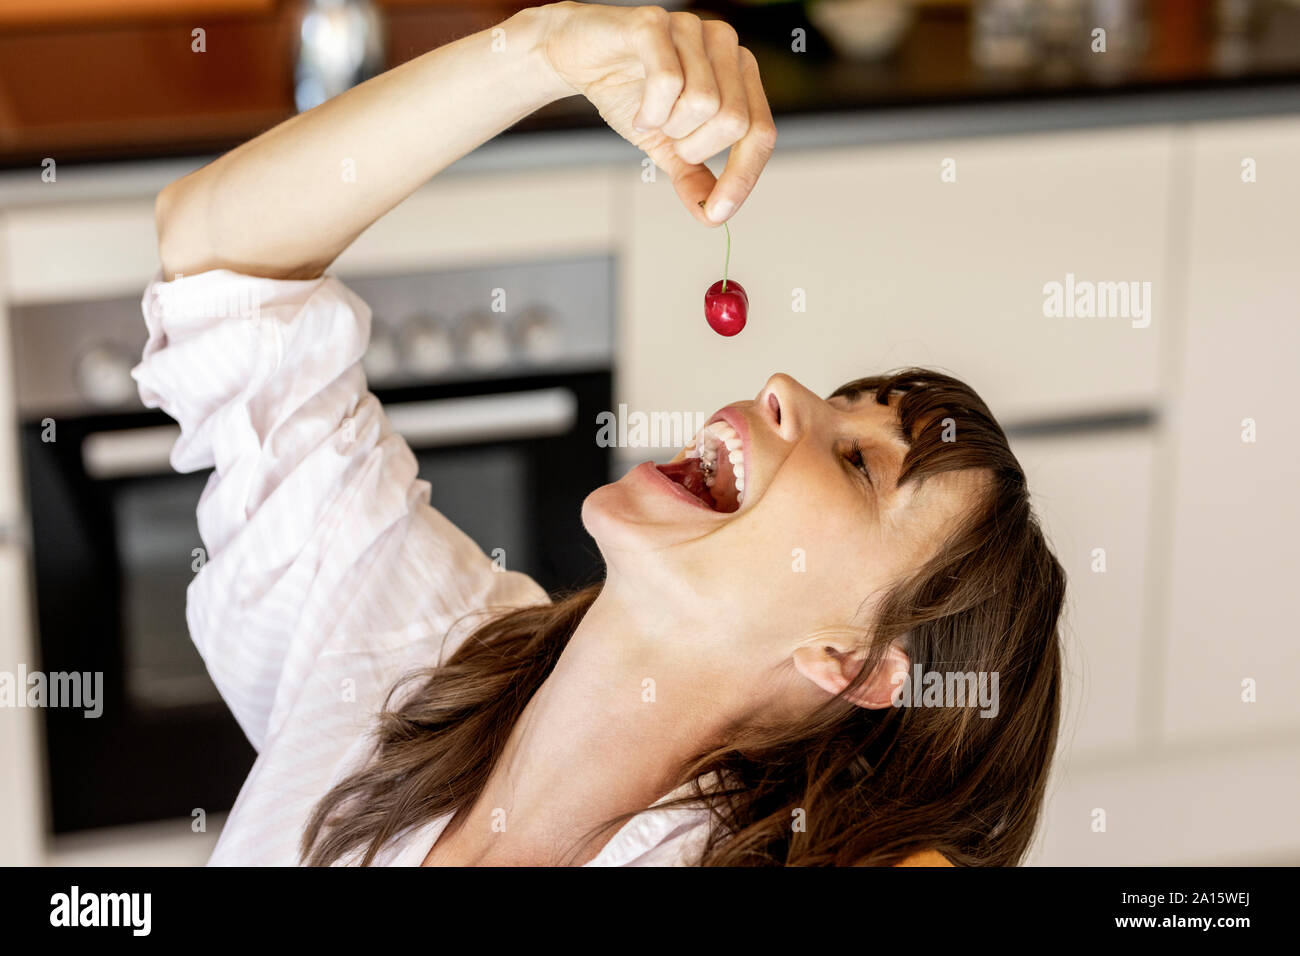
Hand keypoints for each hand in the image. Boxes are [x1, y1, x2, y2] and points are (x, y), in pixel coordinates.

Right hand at [538, 2, 776, 223]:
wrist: (577, 57)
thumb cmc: (629, 92)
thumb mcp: (666, 146)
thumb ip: (694, 177)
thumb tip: (713, 217)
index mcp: (739, 73)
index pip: (760, 131)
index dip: (743, 176)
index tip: (716, 214)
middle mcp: (725, 45)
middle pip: (734, 121)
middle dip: (694, 146)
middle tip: (668, 138)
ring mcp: (692, 29)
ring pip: (703, 103)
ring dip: (668, 126)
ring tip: (650, 118)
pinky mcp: (656, 23)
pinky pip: (668, 82)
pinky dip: (650, 111)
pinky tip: (638, 110)